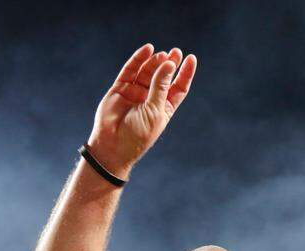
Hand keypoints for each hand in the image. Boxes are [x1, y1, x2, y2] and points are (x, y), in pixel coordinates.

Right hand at [86, 44, 196, 178]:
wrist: (113, 146)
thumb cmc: (138, 134)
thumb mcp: (155, 110)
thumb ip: (161, 86)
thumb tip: (170, 64)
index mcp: (164, 107)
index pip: (178, 87)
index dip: (185, 73)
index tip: (191, 58)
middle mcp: (150, 98)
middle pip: (163, 76)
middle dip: (170, 63)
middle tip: (176, 52)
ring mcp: (135, 92)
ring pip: (147, 71)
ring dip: (155, 61)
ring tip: (162, 54)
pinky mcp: (120, 88)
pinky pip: (130, 70)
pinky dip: (138, 59)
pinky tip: (147, 50)